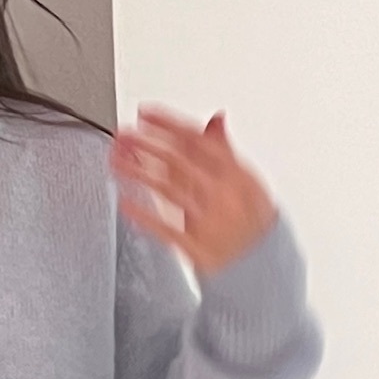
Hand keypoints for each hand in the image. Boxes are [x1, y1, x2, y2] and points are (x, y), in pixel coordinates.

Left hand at [110, 105, 277, 276]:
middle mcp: (223, 196)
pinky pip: (165, 229)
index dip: (168, 124)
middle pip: (178, 161)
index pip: (198, 141)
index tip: (145, 114)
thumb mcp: (246, 181)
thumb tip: (216, 119)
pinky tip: (125, 202)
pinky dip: (143, 215)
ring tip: (116, 161)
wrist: (262, 264)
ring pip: (167, 190)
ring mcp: (210, 222)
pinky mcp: (197, 248)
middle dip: (146, 144)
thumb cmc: (252, 219)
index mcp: (237, 176)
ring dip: (137, 173)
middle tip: (123, 134)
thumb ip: (225, 150)